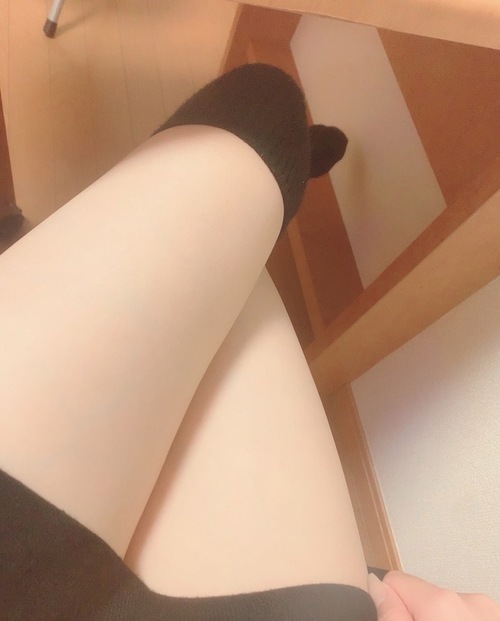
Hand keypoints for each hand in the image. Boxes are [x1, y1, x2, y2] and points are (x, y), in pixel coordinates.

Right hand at [368, 570, 499, 620]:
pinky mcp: (496, 617)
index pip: (395, 580)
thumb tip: (375, 585)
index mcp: (441, 602)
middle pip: (422, 596)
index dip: (390, 605)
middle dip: (416, 615)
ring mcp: (490, 611)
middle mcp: (470, 600)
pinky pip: (466, 615)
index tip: (392, 620)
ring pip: (446, 609)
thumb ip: (390, 614)